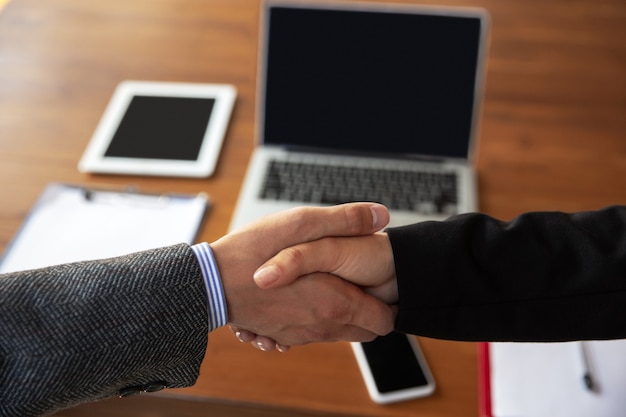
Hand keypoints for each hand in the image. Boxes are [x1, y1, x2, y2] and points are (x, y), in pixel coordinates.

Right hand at [210, 203, 394, 350]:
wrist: (209, 283)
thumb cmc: (255, 252)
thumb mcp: (303, 224)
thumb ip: (345, 220)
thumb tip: (381, 215)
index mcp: (336, 304)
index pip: (384, 321)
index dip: (388, 302)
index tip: (380, 283)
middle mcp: (322, 328)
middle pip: (364, 331)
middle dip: (368, 309)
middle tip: (357, 281)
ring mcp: (301, 335)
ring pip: (338, 333)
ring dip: (341, 312)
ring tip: (329, 282)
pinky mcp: (282, 335)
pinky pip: (311, 334)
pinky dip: (315, 318)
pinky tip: (304, 294)